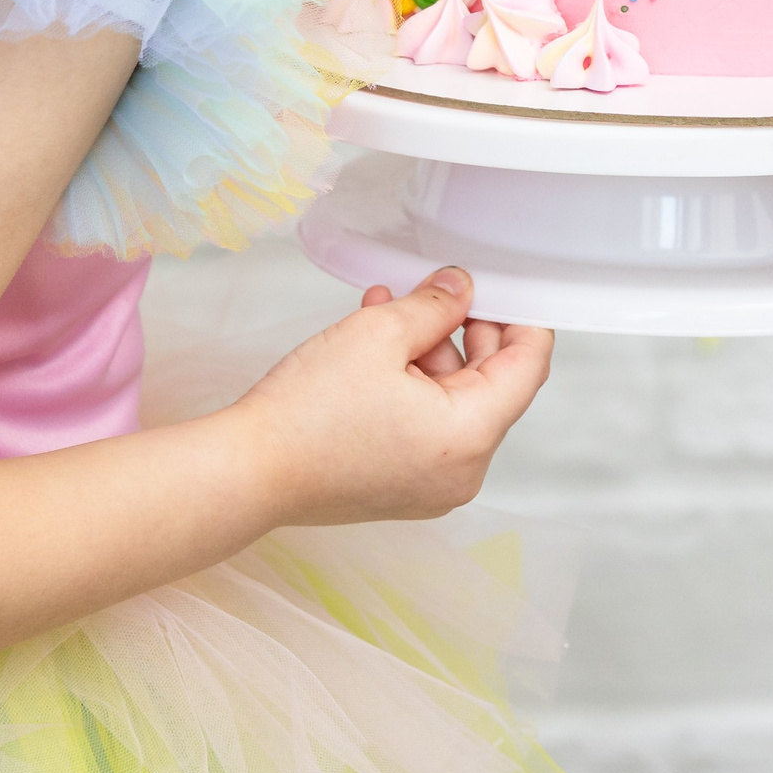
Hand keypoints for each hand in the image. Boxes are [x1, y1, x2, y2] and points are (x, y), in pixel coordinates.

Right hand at [235, 267, 551, 525]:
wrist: (245, 473)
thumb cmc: (305, 413)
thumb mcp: (378, 332)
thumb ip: (434, 304)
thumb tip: (461, 288)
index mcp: (470, 436)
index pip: (528, 366)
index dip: (523, 317)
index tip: (509, 286)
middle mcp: (463, 471)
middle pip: (492, 384)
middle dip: (468, 330)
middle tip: (443, 289)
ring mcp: (433, 485)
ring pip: (455, 400)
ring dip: (431, 351)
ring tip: (391, 306)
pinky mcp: (403, 486)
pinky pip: (427, 424)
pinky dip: (413, 383)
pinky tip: (380, 342)